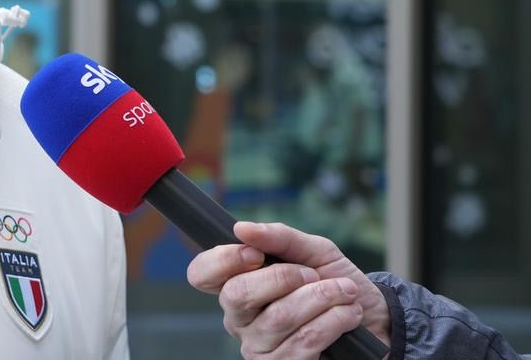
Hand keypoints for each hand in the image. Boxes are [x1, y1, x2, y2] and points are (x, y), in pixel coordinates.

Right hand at [186, 221, 390, 358]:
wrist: (374, 319)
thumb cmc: (335, 280)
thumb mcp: (313, 250)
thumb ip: (279, 237)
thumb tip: (242, 228)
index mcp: (236, 284)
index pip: (201, 274)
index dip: (222, 260)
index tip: (255, 253)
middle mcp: (239, 319)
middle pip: (236, 295)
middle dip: (282, 277)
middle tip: (313, 274)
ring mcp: (259, 348)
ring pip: (278, 318)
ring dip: (320, 298)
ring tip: (344, 292)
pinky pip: (304, 343)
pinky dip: (333, 322)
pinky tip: (347, 315)